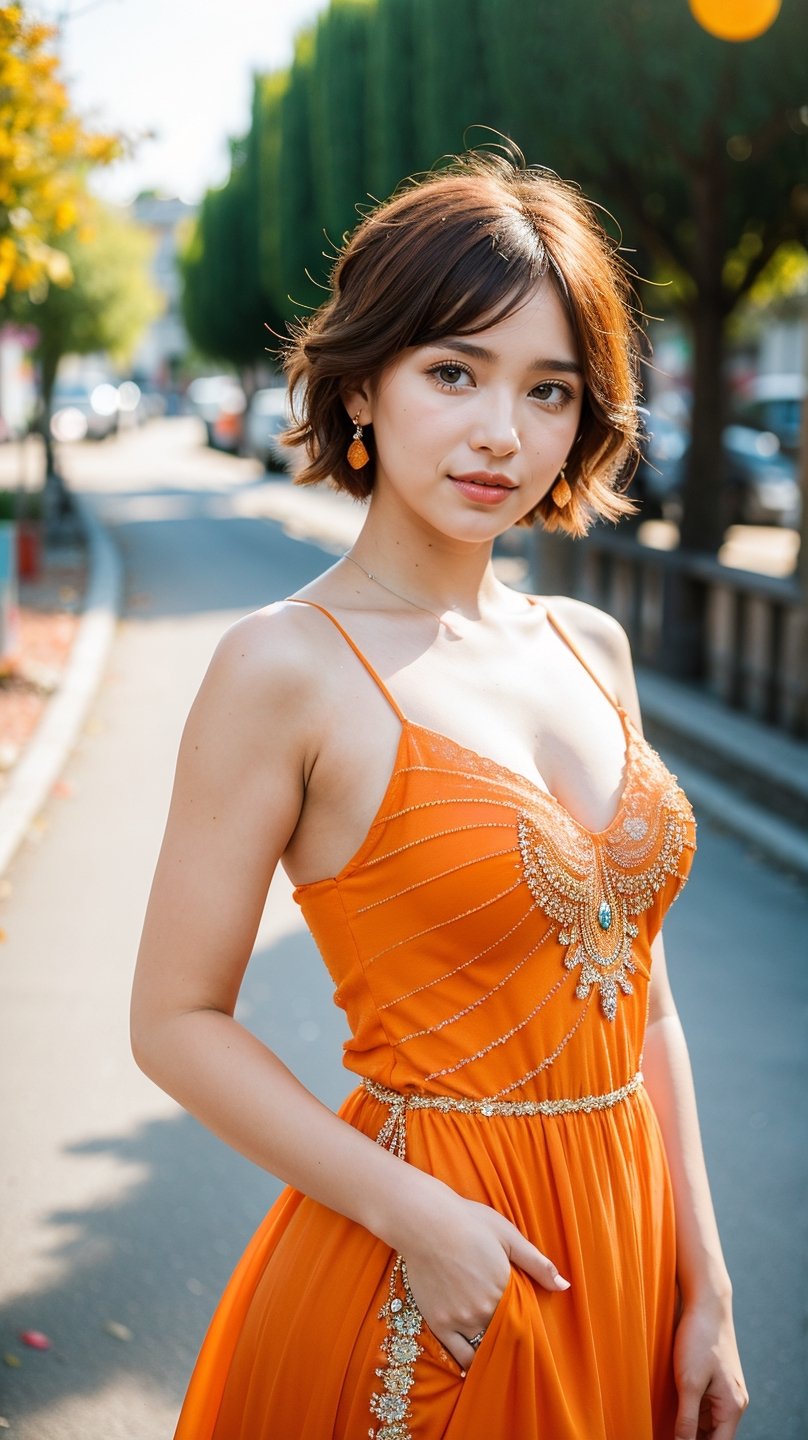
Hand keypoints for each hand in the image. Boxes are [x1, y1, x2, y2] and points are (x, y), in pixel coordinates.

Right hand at [402, 1193, 568, 1371]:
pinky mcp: (439, 1322)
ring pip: (484, 1346)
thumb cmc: (469, 1221)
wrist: (425, 1221)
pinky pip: (458, 1353)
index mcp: (504, 1289)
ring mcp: (460, 1319)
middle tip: (513, 1337)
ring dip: (492, 1348)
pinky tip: (475, 1363)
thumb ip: (538, 1264)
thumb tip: (564, 1286)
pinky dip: (469, 1361)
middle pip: (505, 1334)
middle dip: (510, 1335)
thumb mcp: (509, 1236)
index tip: (529, 1326)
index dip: (527, 1323)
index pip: (524, 1319)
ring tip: (496, 1349)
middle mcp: (484, 1310)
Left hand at [673, 1298, 748, 1438]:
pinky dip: (690, 1411)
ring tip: (665, 1425)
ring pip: (707, 1422)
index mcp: (732, 1407)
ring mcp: (725, 1391)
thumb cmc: (699, 1338)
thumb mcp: (689, 1382)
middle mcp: (733, 1402)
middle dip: (691, 1438)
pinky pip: (703, 1405)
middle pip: (713, 1436)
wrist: (706, 1302)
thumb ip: (687, 1419)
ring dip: (689, 1426)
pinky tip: (671, 1409)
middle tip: (665, 1434)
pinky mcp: (715, 1380)